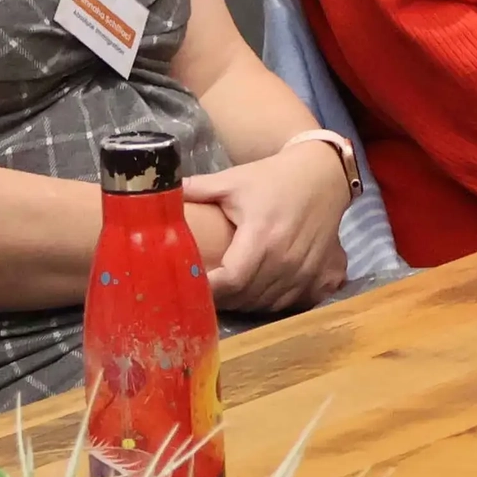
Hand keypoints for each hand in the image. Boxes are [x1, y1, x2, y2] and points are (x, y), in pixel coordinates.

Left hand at [191, 143, 352, 312]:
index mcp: (262, 235)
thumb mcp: (233, 180)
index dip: (209, 289)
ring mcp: (308, 268)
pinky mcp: (324, 273)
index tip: (191, 285)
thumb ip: (195, 189)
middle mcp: (287, 257)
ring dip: (246, 301)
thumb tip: (151, 193)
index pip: (231, 280)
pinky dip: (274, 302)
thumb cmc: (274, 177)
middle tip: (206, 288)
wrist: (325, 173)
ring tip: (231, 289)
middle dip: (223, 297)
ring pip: (269, 303)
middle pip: (247, 296)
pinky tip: (262, 291)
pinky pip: (294, 303)